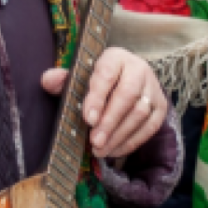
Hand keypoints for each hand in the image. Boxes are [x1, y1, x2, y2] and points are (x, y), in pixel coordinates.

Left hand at [41, 47, 166, 159]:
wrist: (128, 78)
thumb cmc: (99, 80)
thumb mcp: (80, 75)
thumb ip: (63, 79)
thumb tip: (47, 80)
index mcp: (116, 57)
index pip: (107, 74)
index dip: (97, 96)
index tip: (87, 118)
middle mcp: (138, 69)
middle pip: (127, 95)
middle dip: (110, 121)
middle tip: (94, 142)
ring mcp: (153, 88)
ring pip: (140, 113)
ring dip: (119, 135)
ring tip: (100, 149)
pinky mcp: (160, 107)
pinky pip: (150, 126)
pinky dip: (132, 141)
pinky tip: (114, 150)